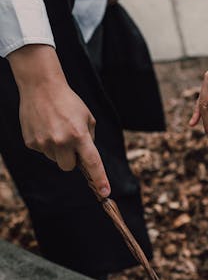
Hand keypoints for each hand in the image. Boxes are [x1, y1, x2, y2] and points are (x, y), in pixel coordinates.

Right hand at [8, 45, 109, 196]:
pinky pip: (43, 152)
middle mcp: (61, 141)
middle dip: (72, 159)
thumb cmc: (68, 102)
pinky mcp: (31, 142)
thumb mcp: (87, 118)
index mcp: (79, 135)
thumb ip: (90, 139)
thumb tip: (85, 158)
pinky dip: (46, 143)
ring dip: (58, 150)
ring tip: (56, 129)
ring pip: (55, 160)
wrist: (41, 87)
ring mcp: (44, 143)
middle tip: (70, 142)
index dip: (99, 179)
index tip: (105, 192)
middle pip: (69, 167)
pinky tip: (45, 127)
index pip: (92, 162)